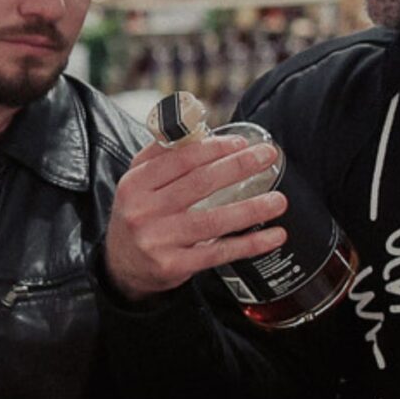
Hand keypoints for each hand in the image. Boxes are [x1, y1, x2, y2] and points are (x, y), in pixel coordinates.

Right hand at [105, 135, 288, 301]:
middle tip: (267, 157)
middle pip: (199, 184)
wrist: (121, 265)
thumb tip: (203, 132)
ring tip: (278, 200)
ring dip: (251, 208)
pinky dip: (249, 244)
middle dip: (238, 167)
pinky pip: (218, 252)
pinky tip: (273, 235)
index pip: (179, 159)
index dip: (214, 148)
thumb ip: (163, 156)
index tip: (241, 143)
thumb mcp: (137, 182)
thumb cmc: (137, 215)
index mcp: (135, 183)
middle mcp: (144, 210)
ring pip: (213, 220)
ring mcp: (159, 240)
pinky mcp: (174, 265)